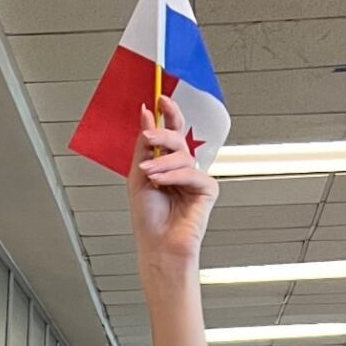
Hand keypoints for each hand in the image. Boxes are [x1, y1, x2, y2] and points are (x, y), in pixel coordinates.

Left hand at [128, 95, 218, 273]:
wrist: (157, 246)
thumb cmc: (148, 219)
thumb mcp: (138, 176)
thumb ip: (144, 146)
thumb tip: (146, 115)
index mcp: (167, 164)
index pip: (171, 132)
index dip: (168, 114)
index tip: (159, 99)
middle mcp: (183, 168)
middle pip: (178, 138)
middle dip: (163, 134)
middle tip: (148, 135)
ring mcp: (196, 178)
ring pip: (183, 155)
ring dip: (161, 164)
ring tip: (148, 175)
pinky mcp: (207, 190)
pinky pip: (192, 173)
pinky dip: (174, 177)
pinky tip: (161, 183)